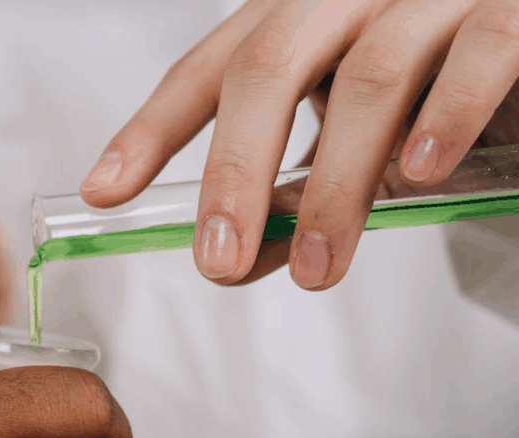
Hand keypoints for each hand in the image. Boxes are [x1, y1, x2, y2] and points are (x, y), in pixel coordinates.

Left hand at [82, 0, 518, 289]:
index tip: (105, 192)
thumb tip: (237, 261)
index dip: (150, 131)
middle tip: (218, 260)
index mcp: (295, 17)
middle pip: (268, 66)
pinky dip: (446, 116)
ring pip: (369, 79)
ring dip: (335, 185)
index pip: (207, 71)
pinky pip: (481, 54)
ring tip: (317, 266)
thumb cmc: (424, 87)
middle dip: (234, 172)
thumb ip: (290, 192)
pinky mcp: (510, 10)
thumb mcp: (342, 138)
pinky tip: (416, 176)